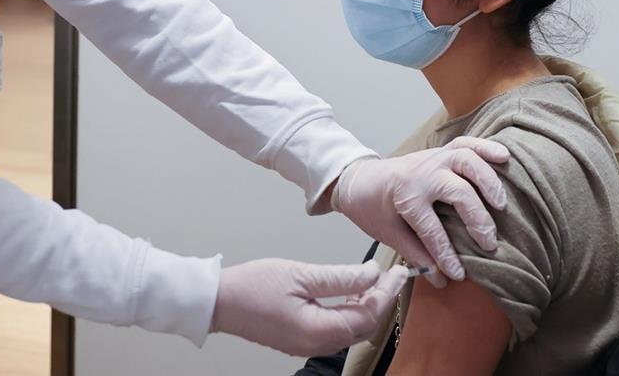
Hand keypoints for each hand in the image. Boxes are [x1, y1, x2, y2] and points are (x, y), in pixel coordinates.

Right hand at [210, 258, 408, 355]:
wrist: (218, 301)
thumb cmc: (254, 286)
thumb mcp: (301, 275)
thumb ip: (340, 278)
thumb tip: (372, 275)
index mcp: (319, 330)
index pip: (368, 314)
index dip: (387, 293)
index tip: (399, 273)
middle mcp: (316, 343)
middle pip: (363, 326)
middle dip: (381, 300)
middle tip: (392, 276)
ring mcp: (307, 344)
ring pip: (350, 329)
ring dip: (365, 306)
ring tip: (374, 281)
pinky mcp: (299, 339)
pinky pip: (335, 329)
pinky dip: (348, 312)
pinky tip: (349, 293)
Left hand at [331, 137, 509, 286]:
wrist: (358, 179)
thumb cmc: (372, 208)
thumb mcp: (387, 234)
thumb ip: (414, 253)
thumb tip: (440, 279)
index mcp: (404, 196)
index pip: (431, 229)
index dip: (446, 255)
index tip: (458, 274)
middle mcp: (421, 174)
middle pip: (457, 192)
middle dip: (477, 220)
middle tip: (489, 244)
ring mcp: (432, 158)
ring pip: (466, 160)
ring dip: (487, 181)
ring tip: (501, 205)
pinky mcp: (439, 151)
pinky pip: (465, 143)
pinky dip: (485, 147)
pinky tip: (504, 157)